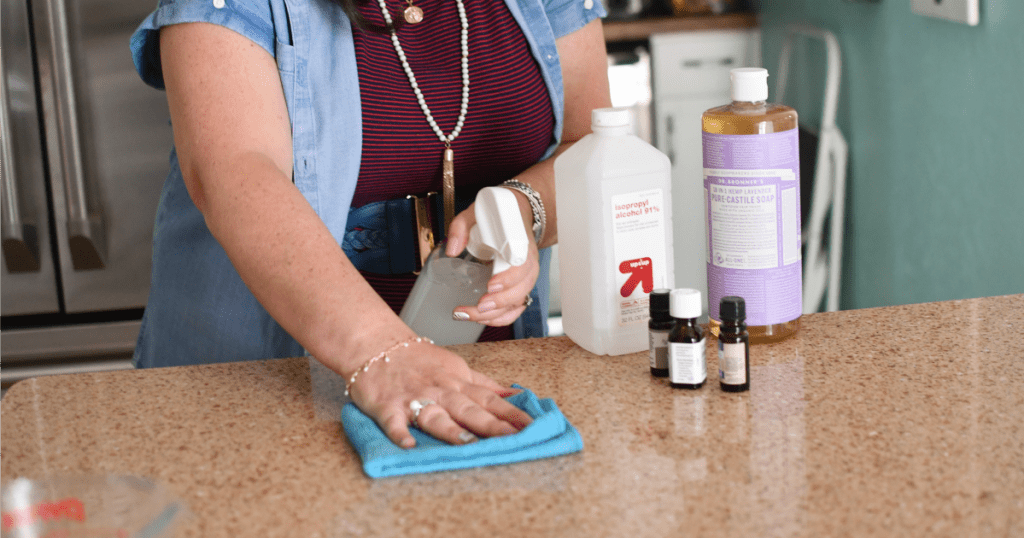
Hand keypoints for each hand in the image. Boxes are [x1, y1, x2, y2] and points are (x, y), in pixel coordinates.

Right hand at [347, 338, 532, 447]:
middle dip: (491, 424)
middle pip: (469, 409)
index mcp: (458, 382)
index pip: (490, 399)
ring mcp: (414, 398)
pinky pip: (394, 421)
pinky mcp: (387, 406)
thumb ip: (484, 384)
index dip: (511, 413)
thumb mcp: (456, 367)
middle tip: (512, 438)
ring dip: (451, 429)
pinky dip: (400, 432)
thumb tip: (514, 394)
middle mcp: (440, 391)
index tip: (531, 426)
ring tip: (468, 443)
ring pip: (435, 415)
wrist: (376, 343)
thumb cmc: (417, 359)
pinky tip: (408, 444)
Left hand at [445, 200, 540, 326]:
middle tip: (477, 306)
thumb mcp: (475, 213)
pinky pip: (515, 308)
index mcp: (520, 245)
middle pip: (521, 290)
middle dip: (499, 303)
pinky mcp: (519, 287)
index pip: (522, 265)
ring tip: (470, 315)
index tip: (491, 286)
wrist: (517, 215)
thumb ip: (460, 227)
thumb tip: (451, 249)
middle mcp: (527, 264)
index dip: (508, 279)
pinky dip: (500, 318)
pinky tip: (481, 319)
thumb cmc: (497, 217)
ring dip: (496, 314)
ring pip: (518, 302)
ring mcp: (525, 278)